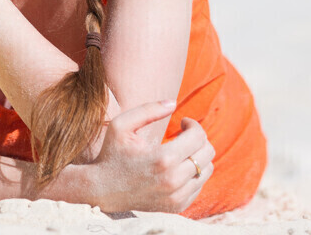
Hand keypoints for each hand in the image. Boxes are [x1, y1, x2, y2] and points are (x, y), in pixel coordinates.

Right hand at [87, 101, 214, 212]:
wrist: (102, 190)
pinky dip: (194, 172)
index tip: (183, 122)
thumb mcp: (122, 125)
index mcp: (163, 159)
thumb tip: (174, 103)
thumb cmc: (112, 153)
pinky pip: (199, 185)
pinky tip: (178, 166)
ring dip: (198, 155)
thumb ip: (149, 109)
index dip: (193, 124)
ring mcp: (176, 197)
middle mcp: (173, 181)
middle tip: (183, 134)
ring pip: (207, 169)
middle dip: (199, 138)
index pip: (198, 137)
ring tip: (181, 150)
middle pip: (207, 152)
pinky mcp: (176, 206)